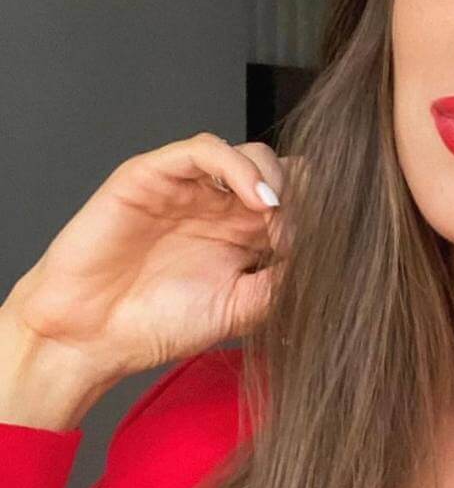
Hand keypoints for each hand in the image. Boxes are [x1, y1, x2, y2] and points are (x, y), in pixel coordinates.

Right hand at [6, 132, 301, 380]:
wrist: (91, 337)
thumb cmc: (157, 324)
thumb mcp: (240, 310)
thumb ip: (282, 283)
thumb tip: (328, 261)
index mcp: (248, 235)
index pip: (300, 203)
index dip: (319, 218)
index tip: (328, 248)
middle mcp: (224, 206)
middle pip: (285, 174)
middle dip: (304, 199)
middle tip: (298, 237)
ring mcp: (191, 187)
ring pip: (253, 155)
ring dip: (277, 181)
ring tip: (278, 222)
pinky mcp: (156, 173)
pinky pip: (206, 150)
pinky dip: (239, 167)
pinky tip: (256, 199)